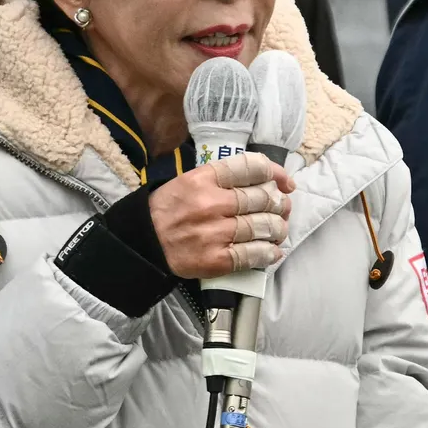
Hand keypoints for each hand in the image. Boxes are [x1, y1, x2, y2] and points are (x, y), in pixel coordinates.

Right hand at [149, 152, 295, 278]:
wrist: (144, 242)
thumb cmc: (169, 209)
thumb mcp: (190, 181)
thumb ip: (224, 178)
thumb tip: (265, 181)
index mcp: (204, 179)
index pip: (250, 167)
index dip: (275, 172)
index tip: (284, 182)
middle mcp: (211, 203)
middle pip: (262, 198)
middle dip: (279, 203)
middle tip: (282, 208)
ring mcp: (215, 233)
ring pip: (262, 226)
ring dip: (278, 228)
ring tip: (278, 229)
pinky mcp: (216, 259)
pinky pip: (253, 255)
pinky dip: (268, 253)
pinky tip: (272, 251)